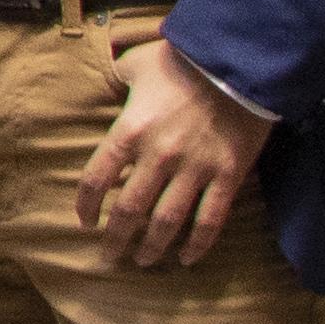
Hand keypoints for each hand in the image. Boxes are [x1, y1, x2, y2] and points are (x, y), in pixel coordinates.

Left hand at [76, 29, 267, 268]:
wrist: (239, 64)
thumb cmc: (183, 61)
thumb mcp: (136, 62)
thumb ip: (116, 77)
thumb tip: (106, 81)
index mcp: (129, 130)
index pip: (96, 178)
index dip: (87, 206)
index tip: (85, 222)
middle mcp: (158, 156)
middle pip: (129, 208)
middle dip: (116, 237)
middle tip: (109, 256)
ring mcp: (194, 168)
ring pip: (167, 221)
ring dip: (152, 246)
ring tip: (143, 262)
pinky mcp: (227, 175)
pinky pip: (210, 219)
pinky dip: (198, 243)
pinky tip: (187, 259)